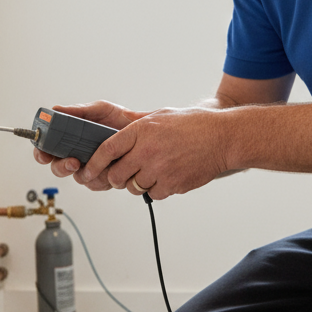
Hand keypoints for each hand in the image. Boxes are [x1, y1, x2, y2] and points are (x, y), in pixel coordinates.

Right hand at [33, 101, 149, 184]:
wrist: (143, 130)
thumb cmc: (119, 119)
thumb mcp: (99, 110)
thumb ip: (78, 111)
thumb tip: (55, 110)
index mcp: (69, 139)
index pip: (47, 148)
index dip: (41, 153)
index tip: (44, 154)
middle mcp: (75, 154)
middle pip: (57, 167)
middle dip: (62, 167)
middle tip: (74, 161)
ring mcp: (89, 168)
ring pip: (77, 178)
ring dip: (85, 173)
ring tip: (99, 163)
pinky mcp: (103, 178)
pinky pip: (95, 184)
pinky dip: (101, 178)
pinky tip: (110, 168)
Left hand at [77, 106, 231, 199]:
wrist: (223, 138)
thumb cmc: (193, 125)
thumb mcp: (160, 117)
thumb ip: (136, 129)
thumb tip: (116, 142)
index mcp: (140, 131)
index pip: (106, 151)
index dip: (94, 164)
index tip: (88, 171)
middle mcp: (147, 151)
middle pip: (116, 175)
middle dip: (117, 177)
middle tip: (125, 173)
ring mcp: (159, 170)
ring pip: (134, 187)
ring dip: (138, 183)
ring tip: (154, 170)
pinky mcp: (172, 185)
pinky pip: (153, 194)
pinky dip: (157, 189)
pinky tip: (169, 175)